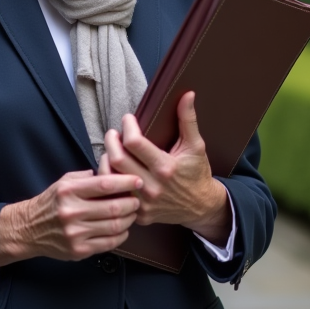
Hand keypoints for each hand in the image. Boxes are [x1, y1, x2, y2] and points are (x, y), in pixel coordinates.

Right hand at [0, 170, 141, 268]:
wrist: (29, 228)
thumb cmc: (51, 202)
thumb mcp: (64, 182)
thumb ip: (87, 177)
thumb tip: (112, 172)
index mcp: (69, 191)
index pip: (104, 184)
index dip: (125, 182)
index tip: (137, 180)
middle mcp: (71, 212)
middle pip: (113, 208)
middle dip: (131, 203)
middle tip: (138, 199)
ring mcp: (75, 233)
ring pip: (114, 226)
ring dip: (129, 220)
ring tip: (132, 214)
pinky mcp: (78, 249)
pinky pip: (108, 243)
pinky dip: (121, 235)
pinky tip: (123, 229)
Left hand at [103, 91, 231, 244]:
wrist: (202, 207)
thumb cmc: (197, 173)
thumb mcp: (196, 146)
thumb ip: (188, 120)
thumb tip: (187, 94)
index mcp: (165, 167)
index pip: (134, 143)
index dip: (127, 126)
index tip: (128, 119)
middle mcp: (152, 187)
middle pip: (117, 159)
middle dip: (111, 140)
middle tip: (113, 133)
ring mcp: (143, 203)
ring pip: (111, 178)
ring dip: (107, 160)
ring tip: (113, 150)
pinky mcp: (138, 214)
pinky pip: (116, 196)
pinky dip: (111, 181)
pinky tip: (114, 170)